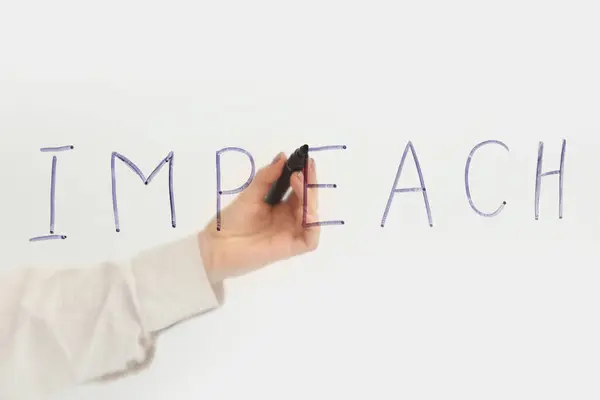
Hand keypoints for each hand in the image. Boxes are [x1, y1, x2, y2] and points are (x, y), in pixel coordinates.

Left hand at [198, 152, 319, 282]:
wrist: (217, 245)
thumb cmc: (231, 220)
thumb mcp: (250, 194)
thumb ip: (267, 177)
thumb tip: (282, 156)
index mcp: (281, 207)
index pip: (300, 189)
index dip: (305, 175)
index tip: (304, 159)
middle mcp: (289, 219)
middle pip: (309, 201)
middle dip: (309, 183)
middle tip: (303, 168)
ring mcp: (291, 233)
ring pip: (312, 216)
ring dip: (310, 198)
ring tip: (297, 181)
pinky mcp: (291, 248)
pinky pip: (311, 239)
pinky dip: (312, 224)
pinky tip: (304, 210)